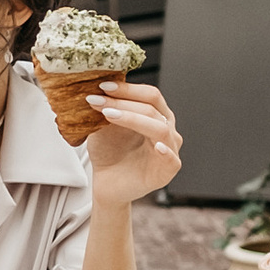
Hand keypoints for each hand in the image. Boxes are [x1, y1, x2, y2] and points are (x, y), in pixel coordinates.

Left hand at [83, 81, 183, 209]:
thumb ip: (108, 107)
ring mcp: (170, 149)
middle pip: (153, 108)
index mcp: (156, 115)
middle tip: (98, 100)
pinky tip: (155, 146)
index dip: (128, 89)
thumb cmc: (110, 152)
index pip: (150, 95)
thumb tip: (99, 87)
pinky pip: (171, 159)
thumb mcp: (105, 125)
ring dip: (132, 118)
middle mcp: (167, 129)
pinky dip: (164, 151)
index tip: (103, 86)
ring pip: (160, 128)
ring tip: (108, 115)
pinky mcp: (167, 171)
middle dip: (123, 101)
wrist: (106, 183)